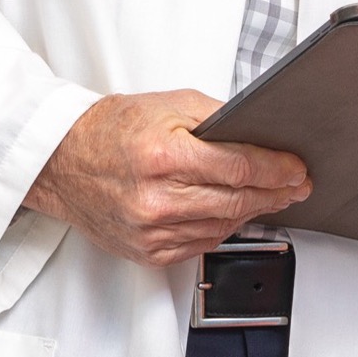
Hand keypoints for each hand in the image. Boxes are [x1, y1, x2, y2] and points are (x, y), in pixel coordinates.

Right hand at [26, 91, 309, 266]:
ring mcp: (151, 231)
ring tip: (271, 197)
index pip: (238, 167)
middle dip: (275, 192)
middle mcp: (156, 199)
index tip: (296, 169)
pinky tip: (233, 213)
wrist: (61, 162)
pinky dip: (223, 228)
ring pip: (223, 226)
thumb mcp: (167, 105)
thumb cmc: (109, 130)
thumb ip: (215, 118)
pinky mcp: (147, 252)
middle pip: (237, 201)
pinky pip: (201, 244)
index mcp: (162, 155)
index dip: (276, 170)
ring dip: (253, 212)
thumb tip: (258, 135)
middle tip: (296, 185)